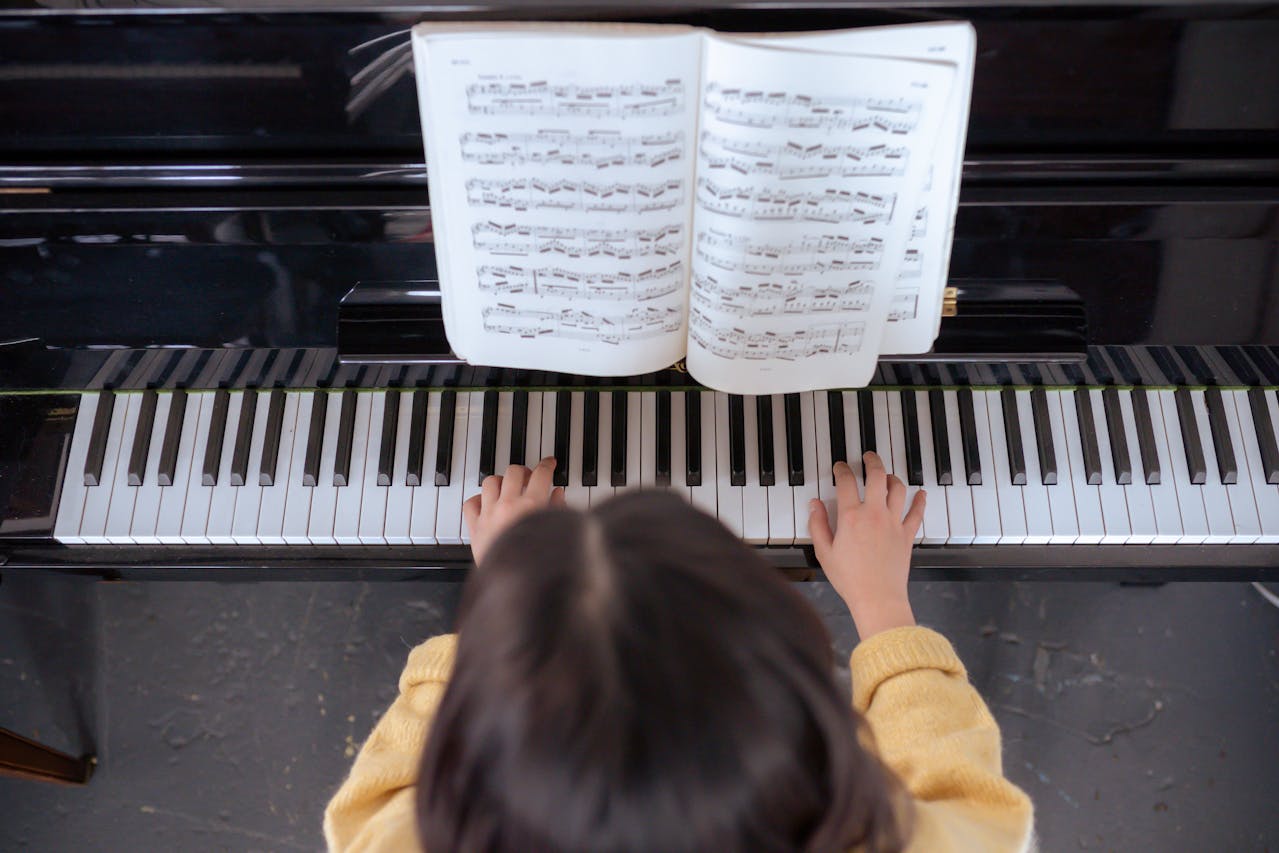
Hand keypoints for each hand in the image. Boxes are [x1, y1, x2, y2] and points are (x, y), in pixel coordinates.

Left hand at [463, 458, 565, 564]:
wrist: (515, 587)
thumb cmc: (538, 564)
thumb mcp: (557, 532)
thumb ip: (557, 509)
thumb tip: (557, 494)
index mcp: (532, 504)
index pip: (541, 473)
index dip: (547, 464)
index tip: (549, 463)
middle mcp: (508, 504)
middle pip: (514, 471)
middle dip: (524, 472)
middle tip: (530, 478)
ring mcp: (489, 514)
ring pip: (490, 482)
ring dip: (501, 482)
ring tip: (508, 489)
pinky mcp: (475, 527)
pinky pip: (471, 503)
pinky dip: (479, 500)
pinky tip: (487, 504)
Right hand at [807, 452, 924, 638]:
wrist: (877, 598)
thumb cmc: (850, 579)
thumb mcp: (824, 552)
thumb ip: (818, 525)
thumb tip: (814, 505)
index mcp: (851, 517)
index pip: (846, 482)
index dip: (841, 470)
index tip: (839, 467)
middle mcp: (874, 514)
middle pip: (877, 476)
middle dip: (872, 461)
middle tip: (867, 457)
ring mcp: (893, 523)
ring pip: (898, 489)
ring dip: (893, 477)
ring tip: (887, 474)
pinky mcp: (907, 535)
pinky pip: (917, 512)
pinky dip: (920, 500)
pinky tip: (921, 493)